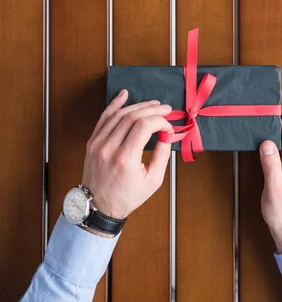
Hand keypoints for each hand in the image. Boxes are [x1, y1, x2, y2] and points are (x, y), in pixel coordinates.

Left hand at [81, 89, 172, 223]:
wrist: (98, 206)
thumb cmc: (126, 197)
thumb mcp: (153, 181)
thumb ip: (162, 155)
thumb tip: (166, 134)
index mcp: (125, 159)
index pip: (144, 126)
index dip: (160, 121)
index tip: (168, 126)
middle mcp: (109, 148)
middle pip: (132, 117)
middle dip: (152, 110)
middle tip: (165, 109)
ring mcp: (98, 144)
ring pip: (118, 114)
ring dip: (137, 105)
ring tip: (152, 104)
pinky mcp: (92, 142)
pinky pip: (103, 118)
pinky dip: (114, 105)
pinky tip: (124, 95)